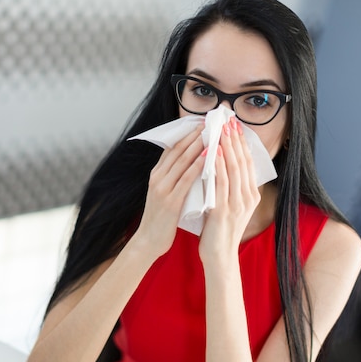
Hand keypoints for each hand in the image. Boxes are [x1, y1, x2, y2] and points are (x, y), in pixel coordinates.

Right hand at [129, 124, 205, 260]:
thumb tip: (191, 163)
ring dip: (198, 145)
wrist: (148, 240)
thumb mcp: (165, 192)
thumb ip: (174, 177)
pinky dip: (198, 166)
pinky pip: (186, 179)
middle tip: (210, 121)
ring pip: (182, 161)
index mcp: (157, 174)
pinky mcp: (170, 201)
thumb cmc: (161, 218)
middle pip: (178, 149)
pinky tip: (208, 157)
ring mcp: (162, 188)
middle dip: (194, 134)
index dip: (187, 133)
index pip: (172, 147)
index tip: (202, 122)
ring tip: (212, 132)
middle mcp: (158, 177)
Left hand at [199, 117, 260, 268]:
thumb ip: (231, 188)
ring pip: (235, 169)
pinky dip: (220, 166)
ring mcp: (238, 204)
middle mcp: (247, 197)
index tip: (235, 126)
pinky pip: (222, 183)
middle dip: (235, 139)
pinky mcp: (225, 210)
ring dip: (228, 147)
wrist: (219, 256)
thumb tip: (225, 165)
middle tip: (228, 120)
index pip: (248, 163)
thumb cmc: (220, 230)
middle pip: (243, 162)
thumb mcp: (231, 206)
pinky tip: (215, 153)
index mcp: (251, 195)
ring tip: (221, 130)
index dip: (242, 143)